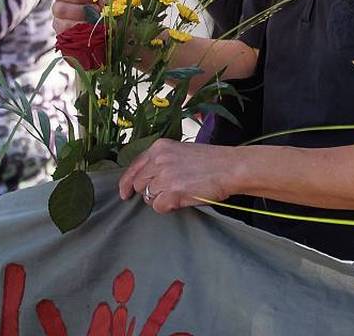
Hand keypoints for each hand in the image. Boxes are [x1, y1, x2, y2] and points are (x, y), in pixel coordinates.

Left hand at [118, 138, 238, 212]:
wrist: (229, 167)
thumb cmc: (209, 161)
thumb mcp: (180, 151)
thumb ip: (161, 161)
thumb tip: (146, 178)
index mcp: (160, 147)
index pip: (133, 166)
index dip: (126, 182)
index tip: (124, 193)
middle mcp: (159, 159)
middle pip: (138, 183)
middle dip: (148, 191)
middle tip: (166, 192)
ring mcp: (165, 176)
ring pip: (148, 196)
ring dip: (160, 199)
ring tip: (178, 193)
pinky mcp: (172, 192)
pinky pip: (159, 207)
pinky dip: (168, 207)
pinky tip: (181, 199)